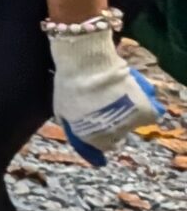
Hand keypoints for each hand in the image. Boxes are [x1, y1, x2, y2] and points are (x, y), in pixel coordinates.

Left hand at [50, 28, 164, 164]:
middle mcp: (112, 136)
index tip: (100, 126)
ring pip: (132, 123)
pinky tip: (135, 96)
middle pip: (117, 135)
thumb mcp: (61, 109)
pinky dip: (143, 106)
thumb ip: (71, 124)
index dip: (101, 136)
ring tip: (119, 96)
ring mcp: (130, 124)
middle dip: (113, 124)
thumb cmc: (69, 84)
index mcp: (91, 137)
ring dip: (127, 113)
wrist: (88, 64)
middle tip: (109, 107)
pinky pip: (148, 113)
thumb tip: (76, 131)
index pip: (102, 146)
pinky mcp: (145, 111)